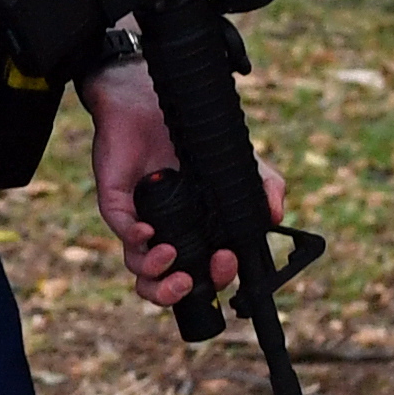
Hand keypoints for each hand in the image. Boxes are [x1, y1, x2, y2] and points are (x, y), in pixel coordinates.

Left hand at [86, 65, 280, 311]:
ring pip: (138, 267)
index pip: (203, 274)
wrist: (156, 102)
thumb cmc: (194, 138)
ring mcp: (140, 221)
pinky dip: (134, 236)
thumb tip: (276, 217)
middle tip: (191, 279)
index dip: (215, 279)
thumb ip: (263, 188)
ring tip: (170, 254)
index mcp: (196, 235)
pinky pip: (120, 230)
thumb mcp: (238, 164)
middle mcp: (166, 235)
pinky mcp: (117, 203)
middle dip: (176, 293)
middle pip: (164, 284)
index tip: (227, 261)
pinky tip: (148, 229)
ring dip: (154, 272)